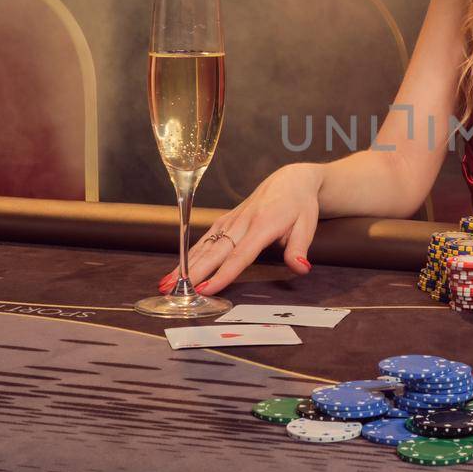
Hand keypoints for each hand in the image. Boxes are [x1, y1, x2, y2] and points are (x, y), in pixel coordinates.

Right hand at [158, 164, 322, 293]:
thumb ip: (299, 248)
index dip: (223, 274)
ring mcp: (231, 220)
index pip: (241, 255)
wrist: (290, 180)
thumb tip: (301, 269)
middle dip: (194, 273)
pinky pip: (205, 240)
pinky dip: (189, 255)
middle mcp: (242, 222)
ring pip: (204, 246)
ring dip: (185, 265)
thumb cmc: (299, 205)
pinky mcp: (225, 221)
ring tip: (166, 284)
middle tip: (175, 291)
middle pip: (215, 252)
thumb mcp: (307, 225)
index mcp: (263, 225)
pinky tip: (176, 270)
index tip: (207, 289)